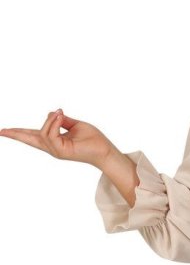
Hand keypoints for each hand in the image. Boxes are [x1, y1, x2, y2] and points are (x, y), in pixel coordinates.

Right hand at [0, 110, 114, 167]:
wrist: (104, 150)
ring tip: (61, 114)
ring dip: (52, 119)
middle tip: (0, 131)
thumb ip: (62, 120)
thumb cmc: (93, 139)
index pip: (33, 135)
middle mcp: (52, 147)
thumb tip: (53, 112)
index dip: (19, 132)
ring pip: (43, 132)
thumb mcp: (75, 125)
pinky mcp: (61, 151)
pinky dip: (55, 123)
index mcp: (54, 141)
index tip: (4, 131)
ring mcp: (56, 151)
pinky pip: (51, 134)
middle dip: (15, 134)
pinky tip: (61, 116)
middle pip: (28, 139)